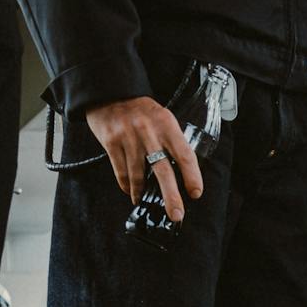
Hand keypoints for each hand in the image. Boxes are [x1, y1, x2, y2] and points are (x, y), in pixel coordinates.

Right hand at [84, 96, 204, 215]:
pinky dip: (127, 186)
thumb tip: (183, 173)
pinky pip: (121, 172)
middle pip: (163, 170)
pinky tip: (131, 191)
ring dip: (141, 193)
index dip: (192, 176)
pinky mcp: (111, 142)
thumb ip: (172, 141)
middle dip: (171, 196)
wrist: (111, 92)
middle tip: (177, 214)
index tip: (196, 193)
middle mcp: (149, 132)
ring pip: (138, 176)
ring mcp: (129, 138)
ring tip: (143, 201)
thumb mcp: (162, 118)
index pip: (185, 154)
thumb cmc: (141, 111)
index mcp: (167, 125)